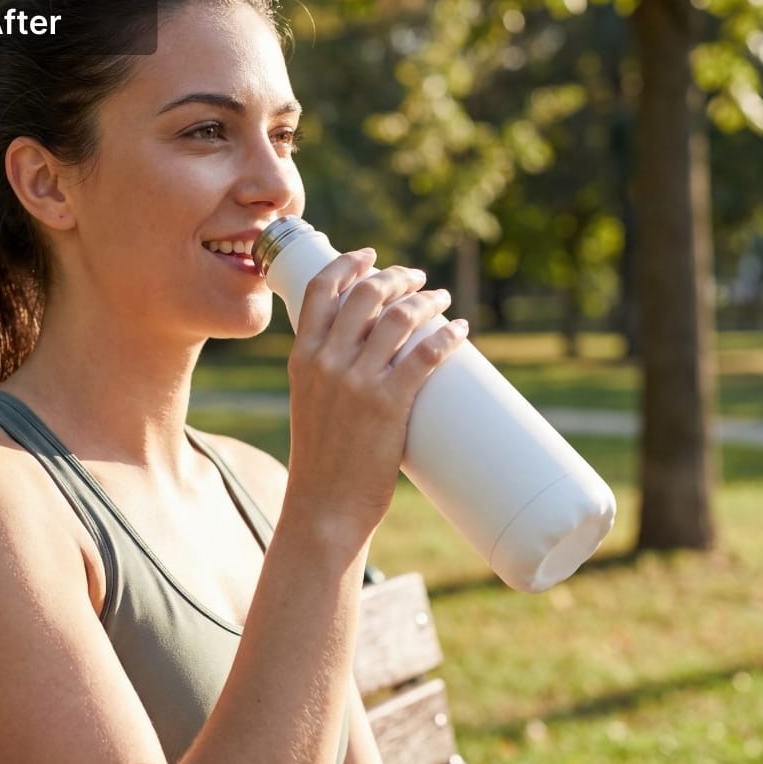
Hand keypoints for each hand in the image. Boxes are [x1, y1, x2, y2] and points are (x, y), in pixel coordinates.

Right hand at [282, 248, 470, 541]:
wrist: (323, 507)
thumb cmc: (322, 462)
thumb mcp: (311, 406)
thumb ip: (331, 377)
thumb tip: (374, 355)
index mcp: (302, 360)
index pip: (320, 291)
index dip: (348, 264)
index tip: (370, 256)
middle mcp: (326, 363)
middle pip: (367, 295)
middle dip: (397, 277)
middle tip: (417, 280)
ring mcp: (357, 383)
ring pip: (399, 319)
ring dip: (427, 300)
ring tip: (441, 300)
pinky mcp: (387, 405)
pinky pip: (425, 356)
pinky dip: (446, 337)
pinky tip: (460, 330)